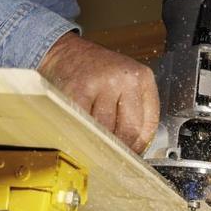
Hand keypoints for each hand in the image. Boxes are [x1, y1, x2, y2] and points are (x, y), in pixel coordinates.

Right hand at [38, 32, 159, 153]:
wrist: (63, 50)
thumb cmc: (94, 71)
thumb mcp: (124, 83)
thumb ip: (133, 111)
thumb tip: (133, 150)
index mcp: (142, 78)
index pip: (147, 124)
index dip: (138, 147)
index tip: (130, 157)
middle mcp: (125, 78)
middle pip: (128, 130)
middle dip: (120, 149)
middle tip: (111, 159)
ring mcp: (101, 83)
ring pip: (106, 130)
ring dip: (100, 144)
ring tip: (94, 148)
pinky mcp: (78, 89)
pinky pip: (84, 123)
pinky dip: (83, 135)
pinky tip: (81, 138)